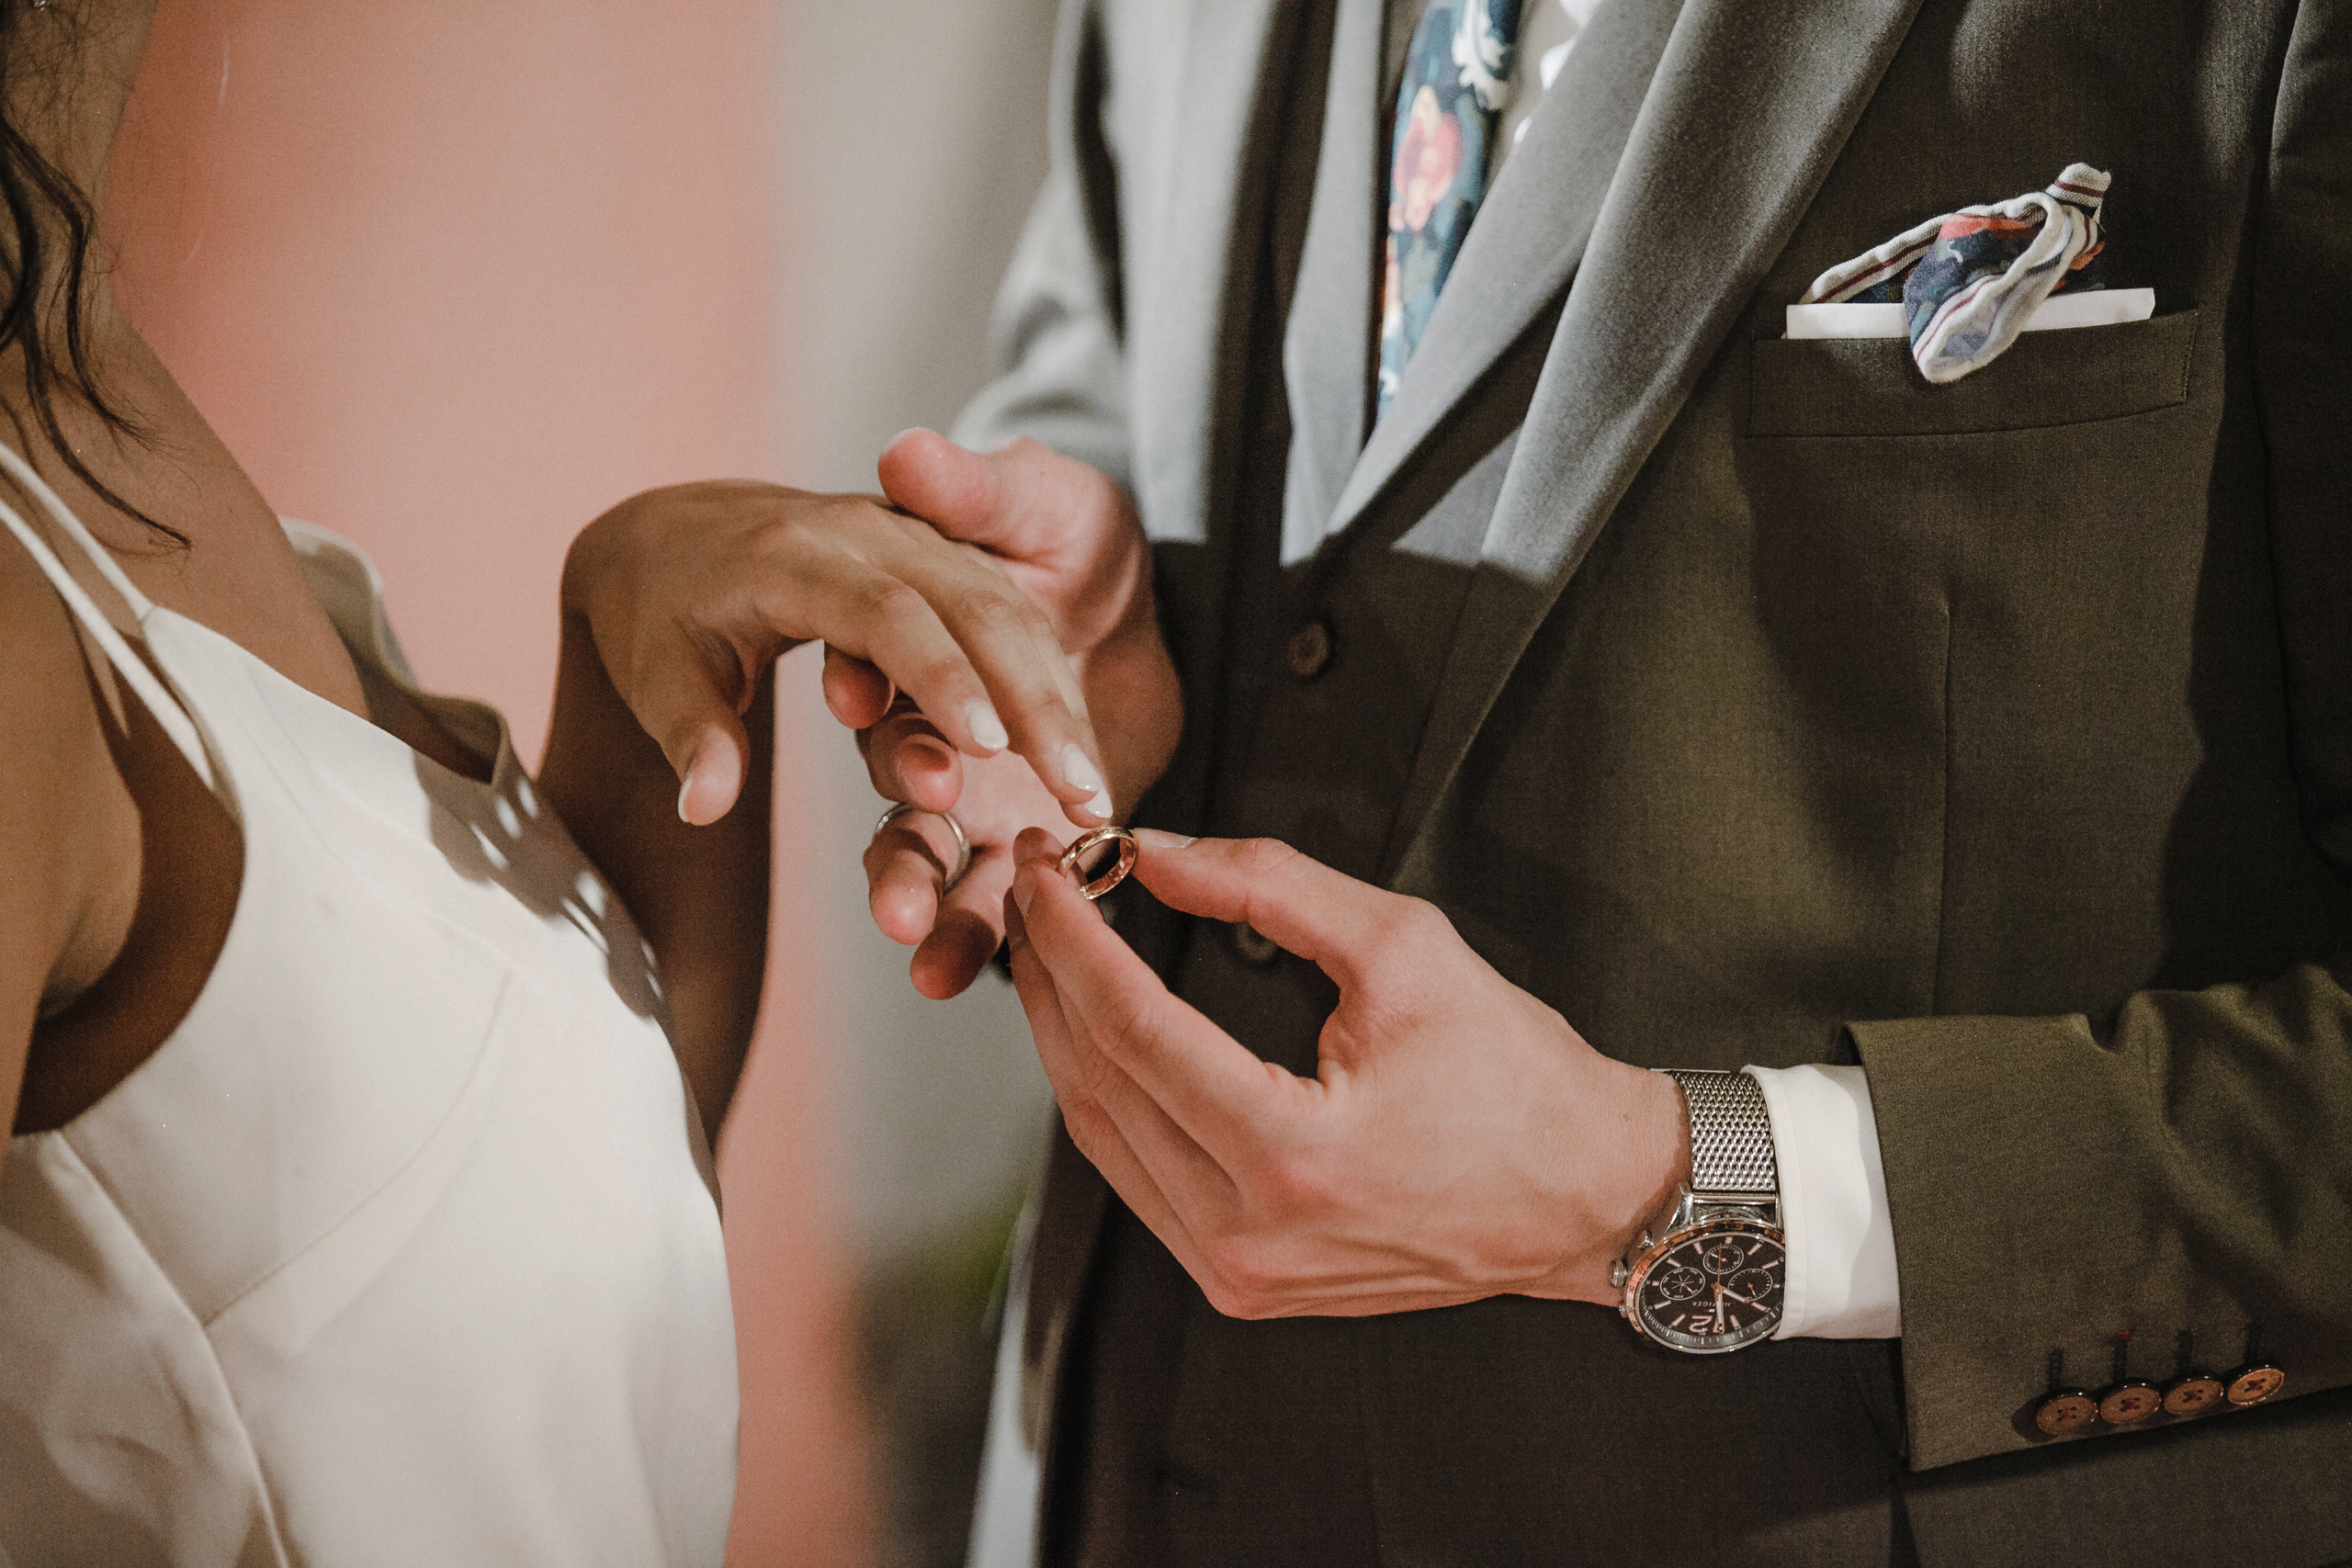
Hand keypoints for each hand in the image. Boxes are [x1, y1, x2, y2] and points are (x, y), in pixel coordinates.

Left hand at [561, 477, 1109, 826]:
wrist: (682, 530)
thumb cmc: (664, 611)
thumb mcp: (656, 667)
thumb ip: (691, 732)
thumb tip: (703, 806)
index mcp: (794, 557)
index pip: (883, 615)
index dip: (937, 677)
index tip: (983, 746)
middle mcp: (871, 541)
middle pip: (974, 611)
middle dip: (1031, 703)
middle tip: (1075, 791)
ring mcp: (919, 548)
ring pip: (1011, 617)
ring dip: (1057, 707)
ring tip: (1092, 797)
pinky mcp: (948, 568)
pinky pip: (1015, 623)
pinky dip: (1054, 693)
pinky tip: (1085, 767)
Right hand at [857, 431, 1180, 998]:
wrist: (1144, 616)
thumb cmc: (1080, 542)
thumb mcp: (1043, 501)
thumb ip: (980, 488)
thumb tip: (903, 452)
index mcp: (918, 637)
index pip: (887, 658)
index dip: (871, 676)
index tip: (859, 694)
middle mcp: (926, 721)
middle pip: (894, 761)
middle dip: (900, 788)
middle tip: (922, 800)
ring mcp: (964, 791)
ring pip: (920, 847)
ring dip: (910, 889)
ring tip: (909, 933)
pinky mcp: (1012, 843)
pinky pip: (985, 905)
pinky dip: (967, 944)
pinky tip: (952, 980)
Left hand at [1003, 829, 1691, 1316]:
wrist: (1582, 1197)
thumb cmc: (1511, 1070)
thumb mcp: (1402, 945)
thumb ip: (1265, 888)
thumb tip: (1150, 853)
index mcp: (1291, 1153)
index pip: (1132, 1027)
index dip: (1074, 935)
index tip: (1046, 864)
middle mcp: (1247, 1233)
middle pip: (1096, 1082)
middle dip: (1050, 972)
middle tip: (1035, 885)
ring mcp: (1239, 1272)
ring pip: (1101, 1136)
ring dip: (1064, 1033)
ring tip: (1052, 943)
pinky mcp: (1243, 1284)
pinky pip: (1138, 1178)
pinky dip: (1109, 1094)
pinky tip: (1096, 1027)